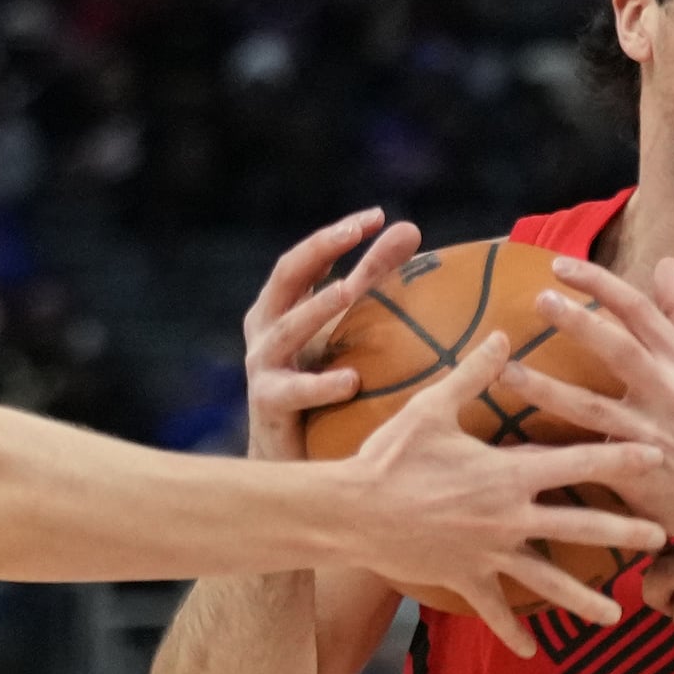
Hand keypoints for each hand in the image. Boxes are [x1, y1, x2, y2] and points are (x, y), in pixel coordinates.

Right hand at [240, 208, 426, 463]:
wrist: (289, 456)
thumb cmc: (318, 382)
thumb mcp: (344, 325)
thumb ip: (372, 278)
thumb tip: (410, 228)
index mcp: (281, 305)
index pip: (307, 257)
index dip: (337, 233)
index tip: (376, 216)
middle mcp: (265, 329)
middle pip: (286, 275)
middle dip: (318, 249)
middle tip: (354, 233)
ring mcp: (262, 365)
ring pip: (287, 328)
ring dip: (318, 306)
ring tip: (351, 288)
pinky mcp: (269, 404)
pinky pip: (294, 391)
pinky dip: (322, 385)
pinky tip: (352, 380)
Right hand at [327, 330, 658, 655]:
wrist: (349, 511)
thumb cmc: (390, 456)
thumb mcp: (433, 407)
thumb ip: (475, 374)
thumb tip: (505, 334)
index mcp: (508, 473)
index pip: (578, 462)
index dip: (621, 458)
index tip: (657, 456)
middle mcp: (508, 517)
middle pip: (580, 526)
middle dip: (624, 533)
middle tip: (661, 539)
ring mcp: (488, 554)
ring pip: (547, 581)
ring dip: (583, 600)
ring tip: (615, 616)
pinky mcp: (463, 578)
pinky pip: (493, 609)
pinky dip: (511, 631)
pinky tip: (531, 651)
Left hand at [512, 254, 673, 546]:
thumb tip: (666, 262)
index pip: (640, 310)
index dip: (599, 283)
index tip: (559, 265)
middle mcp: (670, 390)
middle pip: (620, 348)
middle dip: (579, 322)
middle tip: (539, 299)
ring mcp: (650, 433)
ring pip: (593, 407)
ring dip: (547, 390)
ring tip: (508, 371)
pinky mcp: (634, 471)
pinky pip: (585, 459)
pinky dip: (551, 454)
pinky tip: (514, 447)